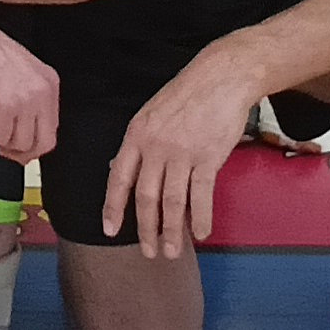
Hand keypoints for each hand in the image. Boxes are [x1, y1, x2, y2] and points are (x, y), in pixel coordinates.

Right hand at [0, 16, 60, 162]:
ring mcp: (25, 99)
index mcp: (49, 82)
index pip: (52, 128)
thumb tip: (23, 133)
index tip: (18, 147)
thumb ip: (28, 98)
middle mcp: (42, 91)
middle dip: (22, 152)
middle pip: (44, 143)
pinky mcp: (4, 105)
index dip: (33, 144)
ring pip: (20, 143)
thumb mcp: (20, 71)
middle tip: (3, 147)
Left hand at [100, 59, 249, 256]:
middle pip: (145, 197)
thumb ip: (139, 144)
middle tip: (149, 252)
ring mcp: (181, 153)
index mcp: (136, 135)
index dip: (113, 207)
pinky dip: (201, 218)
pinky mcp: (208, 157)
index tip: (109, 230)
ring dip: (172, 231)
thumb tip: (122, 170)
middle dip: (145, 229)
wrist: (220, 78)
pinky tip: (200, 233)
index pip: (118, 178)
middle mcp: (155, 146)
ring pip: (172, 202)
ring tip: (171, 251)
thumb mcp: (150, 113)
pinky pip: (201, 195)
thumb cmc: (187, 95)